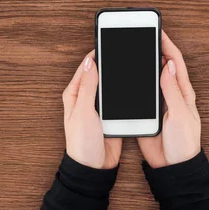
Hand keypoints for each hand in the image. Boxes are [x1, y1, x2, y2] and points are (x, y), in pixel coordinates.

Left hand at [62, 51, 121, 169]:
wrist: (94, 167)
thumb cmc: (81, 143)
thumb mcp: (83, 112)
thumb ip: (87, 87)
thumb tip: (90, 63)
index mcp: (75, 94)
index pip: (86, 67)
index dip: (97, 54)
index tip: (109, 42)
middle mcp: (86, 97)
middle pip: (99, 73)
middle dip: (110, 62)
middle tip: (125, 50)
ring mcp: (99, 106)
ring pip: (110, 84)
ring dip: (118, 77)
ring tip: (131, 63)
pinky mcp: (110, 114)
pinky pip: (118, 98)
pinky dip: (125, 91)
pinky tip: (133, 85)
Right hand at [138, 31, 200, 168]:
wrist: (173, 167)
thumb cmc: (184, 143)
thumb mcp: (180, 115)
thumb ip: (173, 91)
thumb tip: (168, 65)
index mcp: (183, 92)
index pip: (175, 61)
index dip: (167, 45)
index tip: (157, 31)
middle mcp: (171, 94)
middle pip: (161, 66)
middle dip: (153, 49)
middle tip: (141, 35)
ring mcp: (159, 103)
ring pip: (149, 78)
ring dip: (141, 64)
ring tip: (130, 50)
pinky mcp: (148, 112)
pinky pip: (139, 93)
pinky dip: (133, 83)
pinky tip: (124, 77)